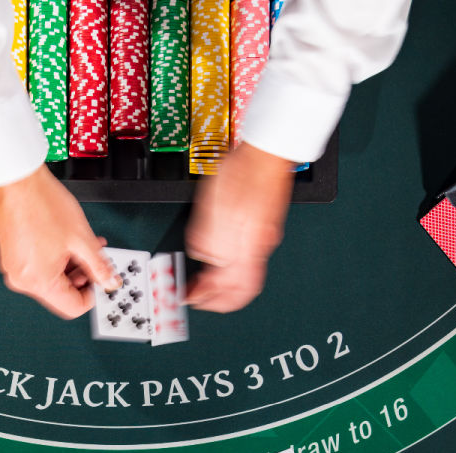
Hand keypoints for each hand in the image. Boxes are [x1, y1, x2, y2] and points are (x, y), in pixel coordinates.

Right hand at [0, 166, 120, 317]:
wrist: (16, 181)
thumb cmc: (41, 204)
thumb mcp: (82, 239)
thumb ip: (99, 265)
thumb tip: (109, 281)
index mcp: (38, 281)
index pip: (73, 307)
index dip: (93, 296)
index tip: (102, 281)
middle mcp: (22, 280)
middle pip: (61, 294)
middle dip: (82, 277)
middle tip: (96, 261)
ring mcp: (14, 268)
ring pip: (50, 279)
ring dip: (70, 267)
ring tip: (84, 247)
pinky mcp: (11, 257)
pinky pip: (38, 267)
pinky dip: (55, 260)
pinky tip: (66, 243)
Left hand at [185, 142, 295, 312]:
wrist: (266, 150)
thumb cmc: (243, 171)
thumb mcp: (213, 207)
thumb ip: (206, 240)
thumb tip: (203, 262)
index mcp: (248, 247)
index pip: (234, 293)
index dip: (209, 300)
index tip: (189, 297)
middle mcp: (259, 247)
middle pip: (241, 289)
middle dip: (217, 298)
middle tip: (195, 295)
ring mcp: (262, 238)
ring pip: (243, 274)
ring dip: (221, 283)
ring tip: (202, 280)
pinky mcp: (262, 227)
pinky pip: (246, 258)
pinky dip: (229, 266)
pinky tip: (216, 258)